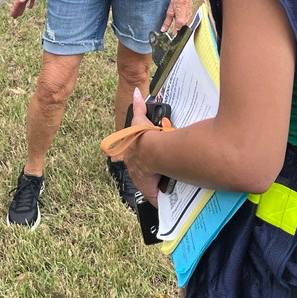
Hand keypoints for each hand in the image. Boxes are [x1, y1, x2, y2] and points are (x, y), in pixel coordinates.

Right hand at [10, 0, 46, 17]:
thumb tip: (21, 1)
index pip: (17, 3)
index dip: (15, 9)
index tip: (12, 16)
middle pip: (19, 3)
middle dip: (17, 10)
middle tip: (14, 17)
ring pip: (24, 2)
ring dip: (22, 8)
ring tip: (20, 14)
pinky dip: (30, 3)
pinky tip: (30, 7)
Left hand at [122, 87, 163, 206]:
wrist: (151, 151)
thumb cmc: (144, 137)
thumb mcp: (139, 121)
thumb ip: (138, 107)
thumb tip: (135, 92)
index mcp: (132, 154)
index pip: (131, 159)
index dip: (135, 160)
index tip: (141, 162)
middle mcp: (135, 169)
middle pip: (140, 173)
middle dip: (145, 174)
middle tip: (155, 173)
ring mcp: (142, 180)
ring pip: (149, 185)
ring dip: (154, 186)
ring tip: (164, 187)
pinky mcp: (151, 190)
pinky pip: (156, 199)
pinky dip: (160, 201)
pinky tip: (165, 205)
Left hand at [160, 0, 192, 32]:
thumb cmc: (177, 1)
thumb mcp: (170, 12)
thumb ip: (167, 22)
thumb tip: (163, 29)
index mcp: (180, 22)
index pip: (176, 32)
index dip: (171, 34)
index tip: (168, 34)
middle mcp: (186, 22)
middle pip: (180, 29)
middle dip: (175, 29)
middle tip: (170, 25)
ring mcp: (189, 19)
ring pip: (183, 26)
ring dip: (179, 24)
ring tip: (175, 17)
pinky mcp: (190, 16)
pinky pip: (186, 21)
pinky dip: (182, 20)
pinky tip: (179, 15)